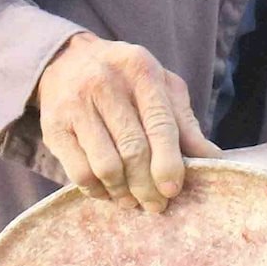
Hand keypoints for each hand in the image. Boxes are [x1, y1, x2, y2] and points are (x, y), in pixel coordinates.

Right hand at [33, 34, 218, 210]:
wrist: (67, 59)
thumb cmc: (126, 80)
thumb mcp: (161, 87)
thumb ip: (185, 122)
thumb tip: (212, 159)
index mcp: (140, 71)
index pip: (159, 124)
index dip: (169, 163)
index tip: (173, 190)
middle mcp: (105, 84)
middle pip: (133, 150)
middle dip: (148, 186)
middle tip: (157, 206)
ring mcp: (76, 105)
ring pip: (106, 165)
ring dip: (123, 192)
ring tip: (133, 201)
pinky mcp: (54, 127)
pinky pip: (79, 172)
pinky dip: (98, 190)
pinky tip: (109, 192)